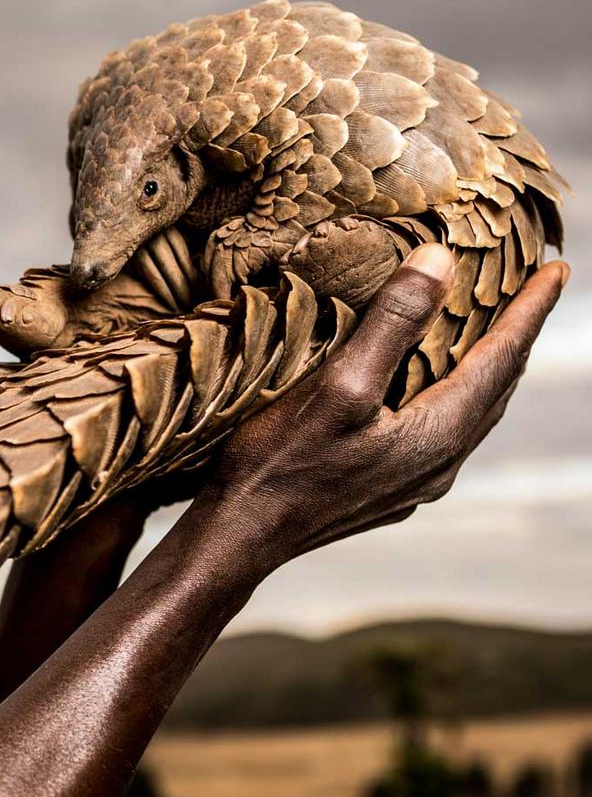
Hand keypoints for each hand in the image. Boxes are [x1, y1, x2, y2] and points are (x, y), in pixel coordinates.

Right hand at [203, 243, 568, 565]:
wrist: (239, 537)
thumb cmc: (279, 464)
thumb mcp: (338, 384)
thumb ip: (393, 323)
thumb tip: (442, 259)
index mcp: (439, 433)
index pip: (502, 356)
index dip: (531, 309)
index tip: (557, 266)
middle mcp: (440, 462)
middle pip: (497, 386)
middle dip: (517, 334)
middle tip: (534, 290)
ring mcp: (415, 483)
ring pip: (473, 414)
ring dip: (488, 369)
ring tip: (494, 334)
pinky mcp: (387, 492)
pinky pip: (444, 434)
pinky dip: (455, 396)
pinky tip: (434, 393)